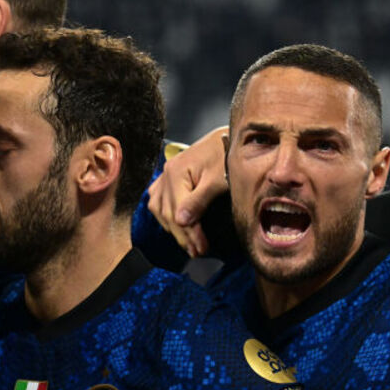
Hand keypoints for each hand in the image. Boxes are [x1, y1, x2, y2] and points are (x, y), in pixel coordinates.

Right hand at [146, 127, 228, 256]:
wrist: (230, 137)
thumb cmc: (227, 155)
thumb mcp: (218, 180)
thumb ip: (199, 201)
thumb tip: (181, 222)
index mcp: (176, 172)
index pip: (178, 212)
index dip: (189, 234)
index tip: (201, 249)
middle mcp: (167, 173)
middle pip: (167, 213)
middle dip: (182, 236)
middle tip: (197, 252)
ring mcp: (166, 174)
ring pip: (159, 208)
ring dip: (172, 228)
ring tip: (188, 244)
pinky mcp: (171, 175)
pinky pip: (158, 198)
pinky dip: (164, 214)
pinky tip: (174, 225)